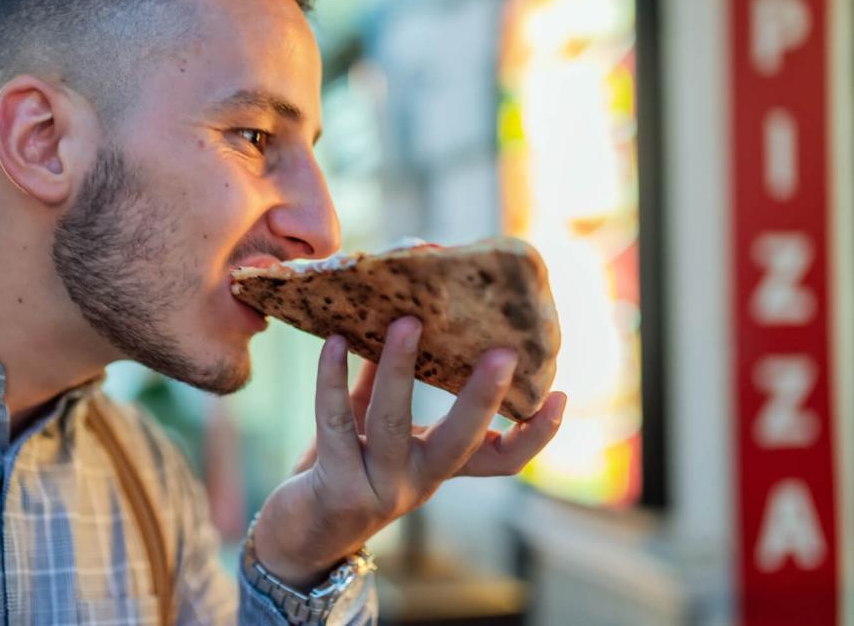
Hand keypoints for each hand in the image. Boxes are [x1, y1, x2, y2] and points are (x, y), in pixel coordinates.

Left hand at [252, 317, 566, 588]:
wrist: (292, 536)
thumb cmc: (337, 469)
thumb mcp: (369, 424)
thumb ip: (384, 383)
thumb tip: (402, 317)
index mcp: (437, 467)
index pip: (503, 460)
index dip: (535, 435)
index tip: (560, 395)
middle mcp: (418, 484)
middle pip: (464, 442)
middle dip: (483, 397)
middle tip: (502, 352)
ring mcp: (381, 490)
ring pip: (393, 421)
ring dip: (399, 366)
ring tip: (406, 320)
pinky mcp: (338, 489)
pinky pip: (335, 422)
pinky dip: (332, 377)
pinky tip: (335, 342)